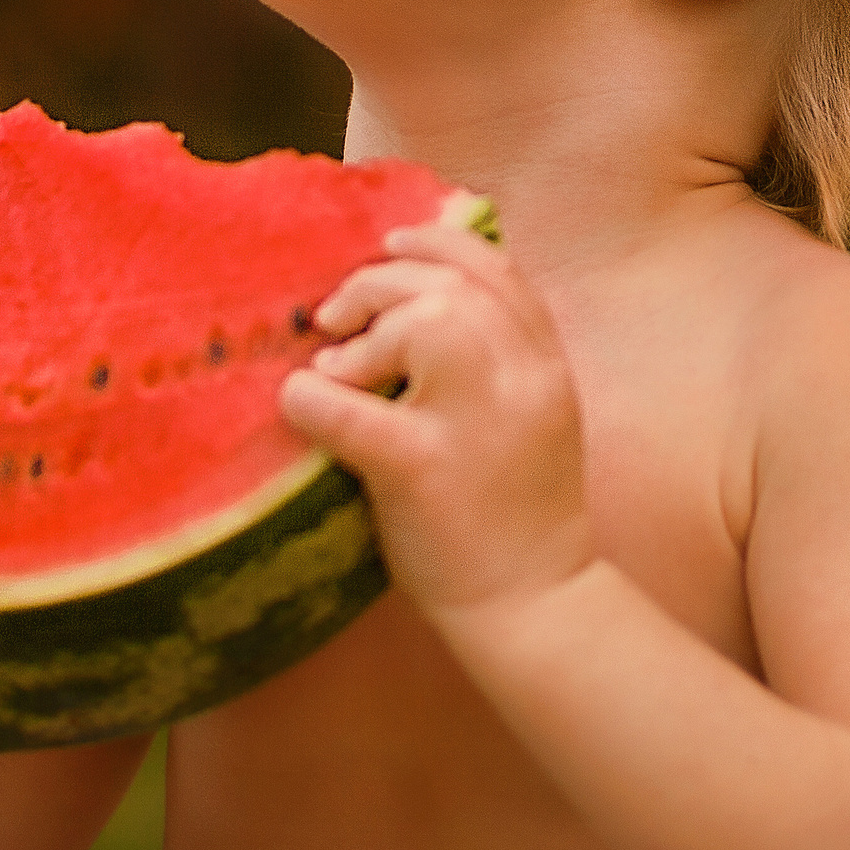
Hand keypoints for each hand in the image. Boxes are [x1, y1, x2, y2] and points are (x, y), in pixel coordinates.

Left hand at [279, 220, 592, 619]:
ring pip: (429, 322)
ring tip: (337, 362)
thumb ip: (496, 358)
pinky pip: (354, 410)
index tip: (390, 246)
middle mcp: (525, 383)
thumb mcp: (530, 416)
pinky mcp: (423, 468)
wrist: (534, 607)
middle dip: (384, 282)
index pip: (500, 271)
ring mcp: (478, 424)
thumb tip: (417, 297)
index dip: (439, 242)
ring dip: (367, 329)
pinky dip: (314, 397)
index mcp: (547, 368)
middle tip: (338, 315)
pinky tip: (302, 402)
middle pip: (457, 285)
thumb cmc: (514, 512)